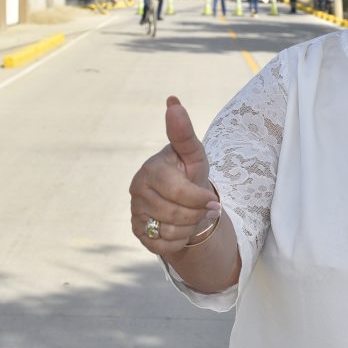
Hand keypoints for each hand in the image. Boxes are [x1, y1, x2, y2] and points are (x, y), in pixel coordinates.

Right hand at [128, 96, 219, 255]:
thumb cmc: (190, 173)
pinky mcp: (137, 232)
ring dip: (188, 227)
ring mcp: (135, 212)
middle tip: (203, 208)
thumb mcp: (193, 154)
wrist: (185, 202)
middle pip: (175, 214)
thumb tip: (172, 101)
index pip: (178, 192)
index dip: (200, 199)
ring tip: (191, 216)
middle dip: (196, 214)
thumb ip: (184, 132)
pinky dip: (177, 241)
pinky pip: (162, 247)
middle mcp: (136, 190)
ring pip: (169, 232)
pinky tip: (180, 229)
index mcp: (150, 169)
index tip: (213, 200)